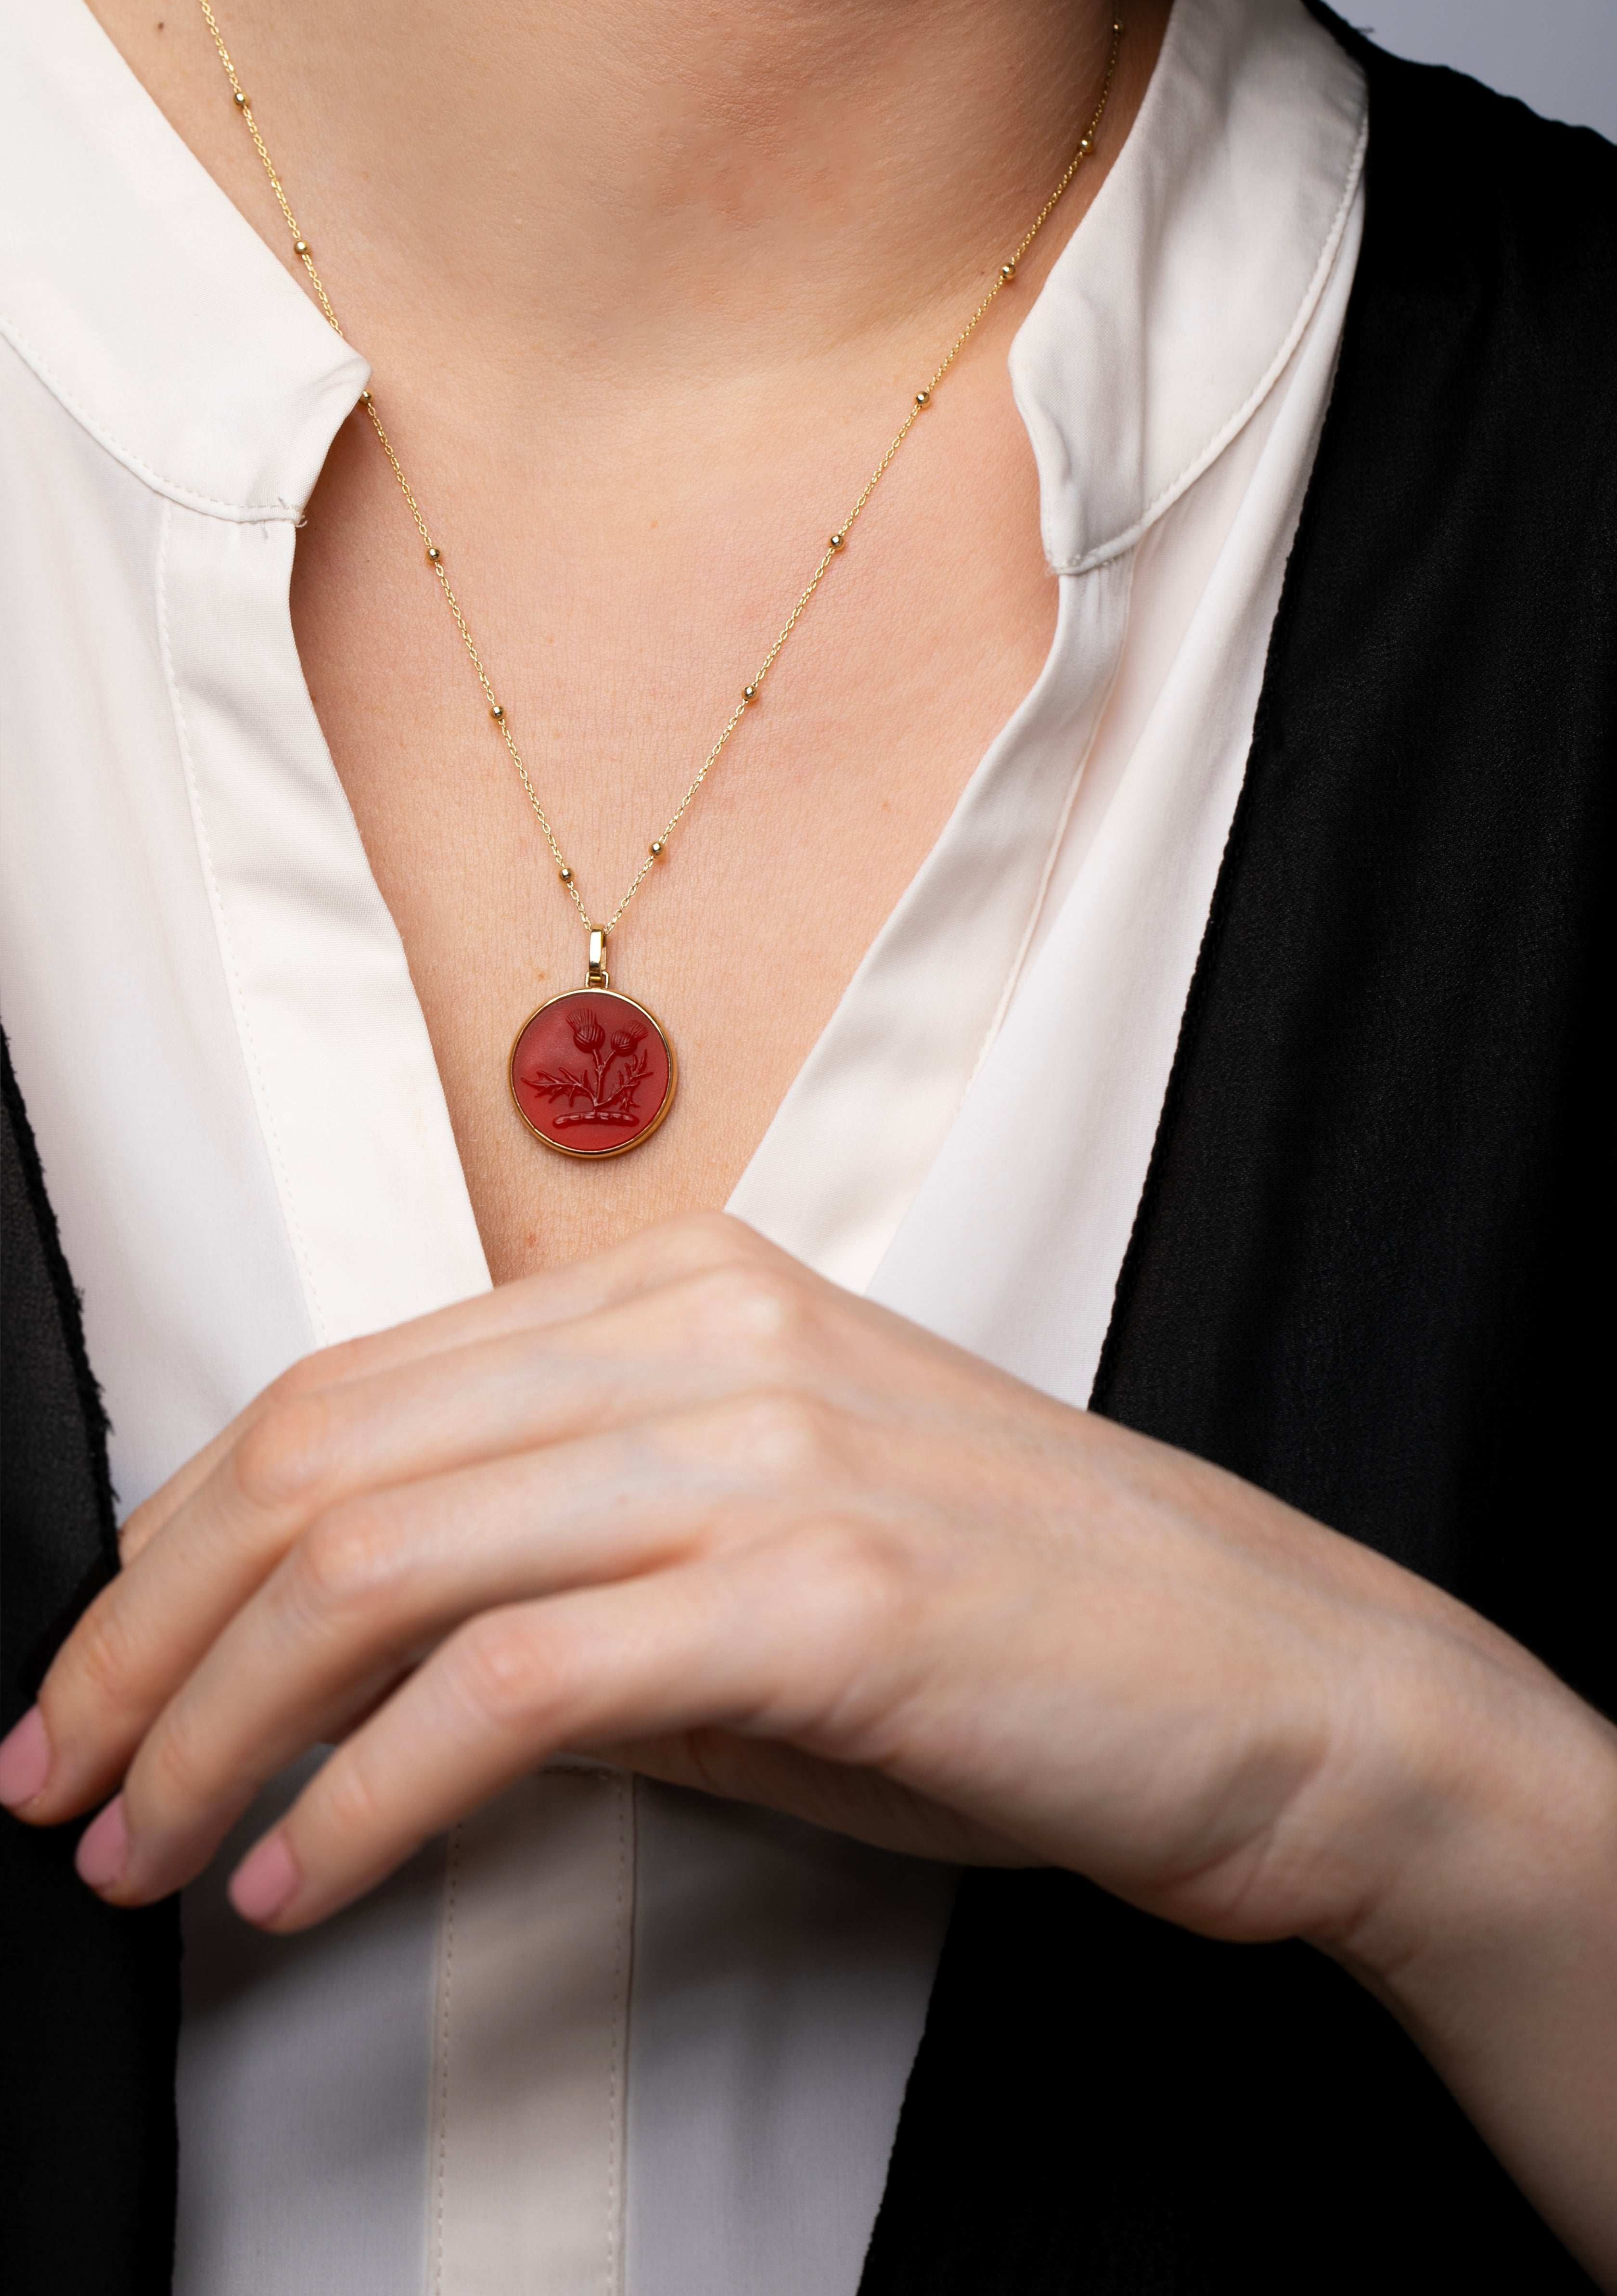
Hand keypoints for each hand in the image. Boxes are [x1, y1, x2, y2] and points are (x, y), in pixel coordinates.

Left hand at [0, 1211, 1597, 1939]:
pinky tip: (302, 1876)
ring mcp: (767, 1450)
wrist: (1275, 1679)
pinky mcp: (821, 1593)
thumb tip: (359, 1663)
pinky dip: (365, 1796)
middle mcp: (707, 1336)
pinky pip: (511, 1682)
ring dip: (216, 1721)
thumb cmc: (1020, 1628)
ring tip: (139, 1844)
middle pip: (323, 1458)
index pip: (343, 1387)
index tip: (100, 1664)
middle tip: (63, 1771)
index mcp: (684, 1293)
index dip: (174, 1535)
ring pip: (382, 1556)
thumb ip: (575, 1567)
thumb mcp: (764, 1555)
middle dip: (144, 1633)